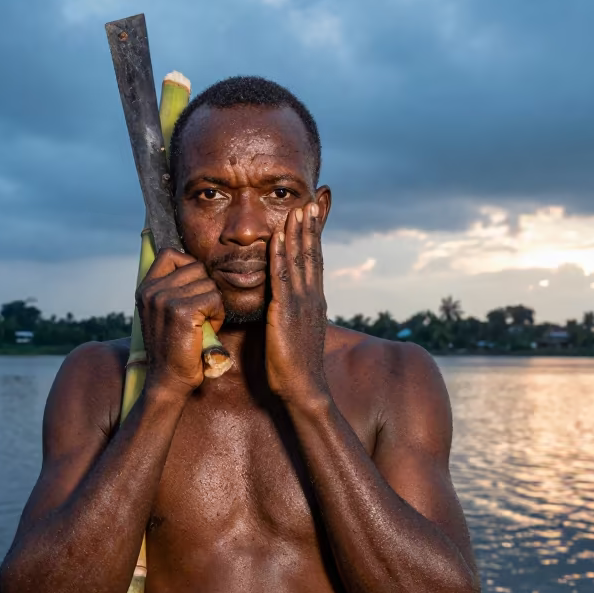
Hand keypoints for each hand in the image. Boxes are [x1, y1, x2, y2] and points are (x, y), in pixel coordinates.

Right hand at [136, 248, 225, 399]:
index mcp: (145, 288)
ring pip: (209, 284)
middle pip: (196, 268)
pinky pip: (214, 299)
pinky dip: (218, 315)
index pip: (170, 254)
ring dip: (213, 304)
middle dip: (205, 290)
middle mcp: (152, 290)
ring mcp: (165, 299)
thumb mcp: (162, 312)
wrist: (168, 379)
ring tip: (202, 324)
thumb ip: (171, 288)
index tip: (192, 290)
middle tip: (200, 315)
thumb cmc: (173, 347)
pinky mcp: (182, 311)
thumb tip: (195, 265)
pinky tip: (207, 330)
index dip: (188, 266)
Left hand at [267, 202, 329, 405]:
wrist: (304, 390)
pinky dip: (281, 256)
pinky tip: (278, 239)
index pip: (315, 262)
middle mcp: (312, 298)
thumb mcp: (296, 333)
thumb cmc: (296, 368)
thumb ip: (293, 314)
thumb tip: (286, 304)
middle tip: (310, 202)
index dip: (313, 238)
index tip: (313, 215)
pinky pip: (282, 278)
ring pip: (300, 261)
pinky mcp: (286, 313)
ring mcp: (301, 304)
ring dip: (298, 234)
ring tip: (298, 209)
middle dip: (310, 228)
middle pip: (312, 255)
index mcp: (314, 302)